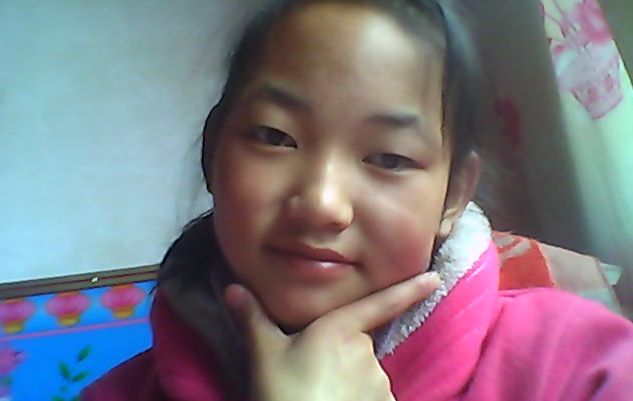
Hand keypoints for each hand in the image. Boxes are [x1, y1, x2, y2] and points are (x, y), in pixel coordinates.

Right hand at [224, 272, 440, 400]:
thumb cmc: (282, 393)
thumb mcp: (264, 355)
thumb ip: (253, 319)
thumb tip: (232, 287)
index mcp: (338, 329)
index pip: (379, 304)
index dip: (408, 290)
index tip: (434, 278)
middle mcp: (364, 352)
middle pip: (358, 345)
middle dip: (341, 355)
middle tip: (310, 374)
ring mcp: (378, 383)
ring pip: (366, 374)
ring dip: (349, 381)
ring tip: (319, 395)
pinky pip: (373, 399)